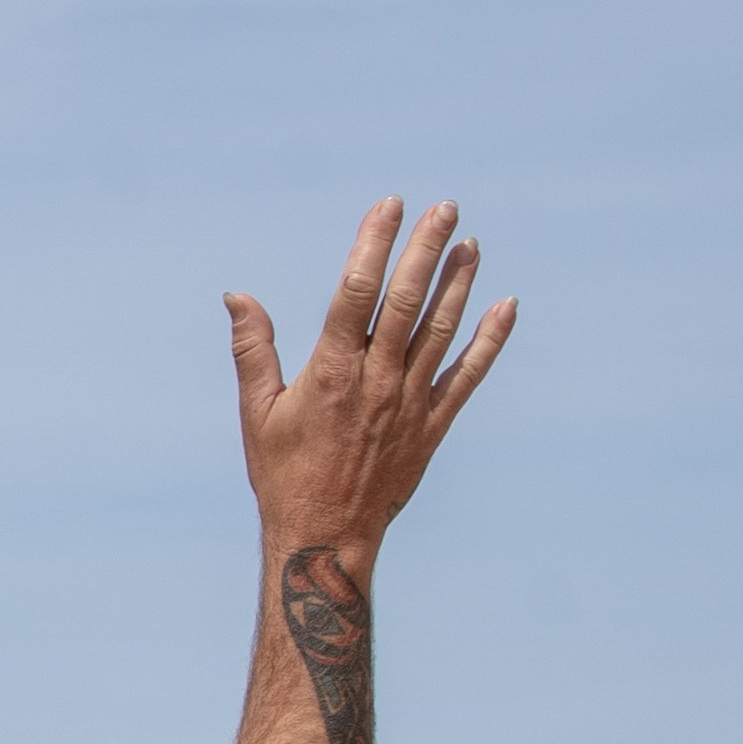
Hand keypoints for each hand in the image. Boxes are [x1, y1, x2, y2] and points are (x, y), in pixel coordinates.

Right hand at [228, 202, 513, 569]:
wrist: (325, 537)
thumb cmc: (283, 474)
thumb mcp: (256, 411)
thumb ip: (252, 349)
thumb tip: (237, 295)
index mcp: (330, 372)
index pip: (356, 292)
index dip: (375, 244)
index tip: (390, 206)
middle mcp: (376, 381)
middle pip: (407, 301)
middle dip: (427, 249)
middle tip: (446, 208)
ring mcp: (410, 403)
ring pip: (442, 330)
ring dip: (459, 282)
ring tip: (470, 243)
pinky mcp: (434, 426)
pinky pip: (468, 375)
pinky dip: (490, 340)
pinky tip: (506, 306)